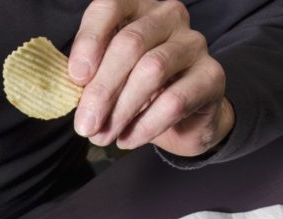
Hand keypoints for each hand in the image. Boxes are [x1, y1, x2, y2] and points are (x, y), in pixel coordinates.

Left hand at [68, 0, 234, 156]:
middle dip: (101, 90)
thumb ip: (88, 80)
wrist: (183, 121)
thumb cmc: (136, 94)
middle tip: (85, 126)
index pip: (109, 7)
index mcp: (135, 9)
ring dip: (121, 111)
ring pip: (151, 70)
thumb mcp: (106, 82)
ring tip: (103, 137)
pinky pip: (175, 101)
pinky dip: (145, 126)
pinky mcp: (212, 75)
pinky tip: (127, 140)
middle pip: (129, 44)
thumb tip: (71, 95)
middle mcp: (168, 17)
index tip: (76, 78)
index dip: (89, 41)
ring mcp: (193, 43)